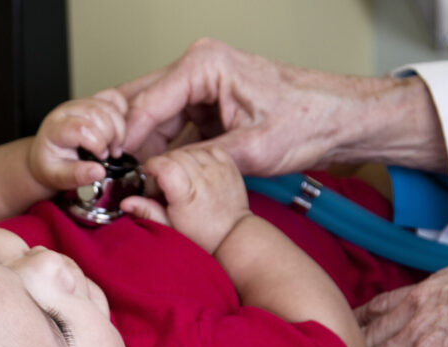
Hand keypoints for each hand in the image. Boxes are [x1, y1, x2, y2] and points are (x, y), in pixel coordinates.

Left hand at [29, 89, 127, 189]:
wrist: (47, 155)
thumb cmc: (52, 164)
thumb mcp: (59, 177)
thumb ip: (77, 175)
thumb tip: (99, 172)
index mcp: (55, 129)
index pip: (80, 128)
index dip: (97, 143)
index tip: (102, 157)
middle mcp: (67, 111)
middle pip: (97, 113)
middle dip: (112, 136)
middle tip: (112, 153)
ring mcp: (80, 103)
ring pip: (108, 106)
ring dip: (119, 128)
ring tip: (115, 145)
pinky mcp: (92, 101)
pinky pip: (113, 96)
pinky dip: (122, 112)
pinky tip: (118, 129)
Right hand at [120, 39, 447, 175]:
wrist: (340, 120)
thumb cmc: (309, 119)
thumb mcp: (252, 149)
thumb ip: (201, 162)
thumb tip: (162, 177)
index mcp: (205, 65)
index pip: (148, 103)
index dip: (123, 139)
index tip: (107, 167)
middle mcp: (198, 70)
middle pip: (142, 106)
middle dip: (125, 141)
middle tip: (109, 175)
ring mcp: (200, 87)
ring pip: (153, 120)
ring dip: (143, 149)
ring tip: (130, 180)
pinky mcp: (207, 107)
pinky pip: (172, 129)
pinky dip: (162, 151)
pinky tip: (154, 174)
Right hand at [120, 146, 249, 253]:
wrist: (233, 234)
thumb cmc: (201, 234)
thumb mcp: (169, 227)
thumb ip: (147, 211)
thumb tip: (125, 202)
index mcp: (186, 194)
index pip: (164, 165)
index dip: (152, 166)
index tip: (149, 174)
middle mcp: (203, 178)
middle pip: (175, 155)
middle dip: (164, 163)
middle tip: (165, 179)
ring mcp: (218, 170)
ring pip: (191, 150)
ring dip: (182, 158)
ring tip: (182, 175)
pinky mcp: (229, 165)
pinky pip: (209, 148)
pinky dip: (200, 154)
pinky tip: (197, 168)